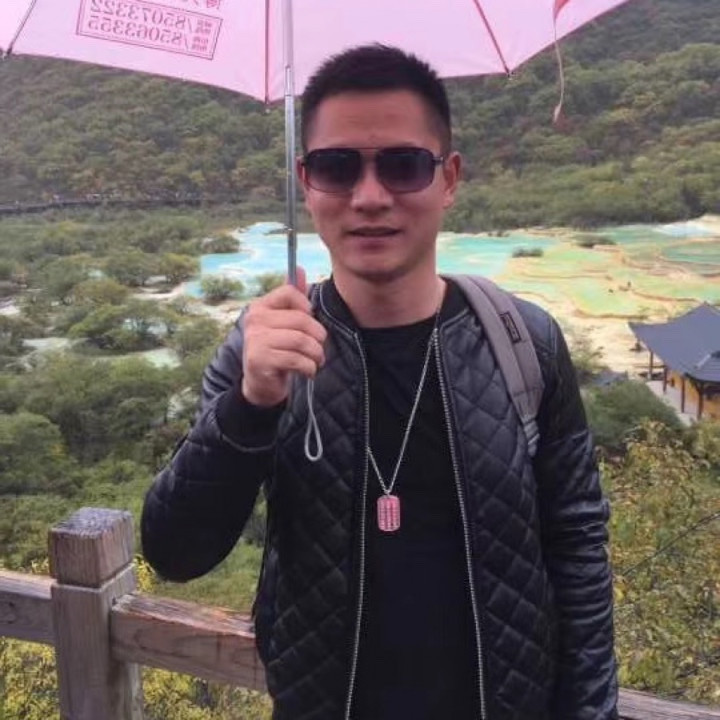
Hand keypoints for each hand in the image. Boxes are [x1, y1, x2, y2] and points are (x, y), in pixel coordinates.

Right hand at [241, 267, 326, 406]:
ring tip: (316, 361)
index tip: (310, 322)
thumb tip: (300, 269)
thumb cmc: (277, 350)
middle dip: (318, 336)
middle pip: (301, 319)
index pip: (289, 293)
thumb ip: (292, 298)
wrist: (260, 384)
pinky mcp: (260, 360)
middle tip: (320, 348)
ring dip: (316, 354)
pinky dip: (309, 367)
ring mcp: (256, 339)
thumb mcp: (284, 323)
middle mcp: (255, 319)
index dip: (306, 306)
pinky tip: (308, 371)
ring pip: (301, 340)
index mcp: (261, 306)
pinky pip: (296, 359)